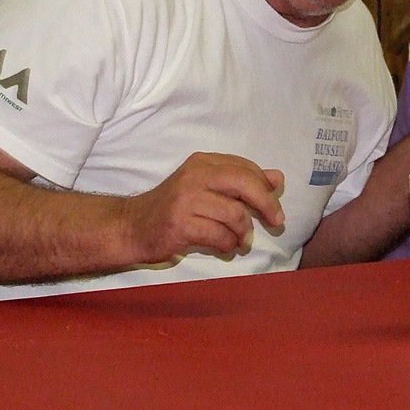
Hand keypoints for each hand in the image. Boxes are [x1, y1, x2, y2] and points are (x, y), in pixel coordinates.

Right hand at [124, 153, 284, 261]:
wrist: (132, 227)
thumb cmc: (174, 208)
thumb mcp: (206, 187)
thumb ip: (240, 181)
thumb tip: (278, 178)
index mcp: (203, 162)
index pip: (245, 168)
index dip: (265, 186)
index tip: (274, 205)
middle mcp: (194, 175)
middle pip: (244, 183)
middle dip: (266, 204)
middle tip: (277, 221)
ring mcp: (186, 199)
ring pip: (234, 214)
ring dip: (243, 233)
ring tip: (240, 241)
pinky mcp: (180, 224)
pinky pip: (219, 235)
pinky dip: (228, 244)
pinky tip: (225, 247)